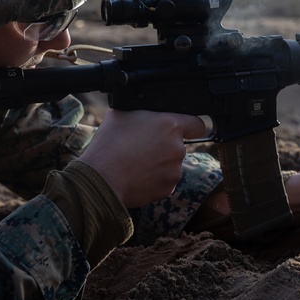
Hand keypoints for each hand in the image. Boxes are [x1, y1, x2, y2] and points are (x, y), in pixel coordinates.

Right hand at [78, 109, 207, 207]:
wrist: (101, 178)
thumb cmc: (109, 144)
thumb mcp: (120, 114)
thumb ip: (141, 111)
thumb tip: (144, 111)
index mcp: (170, 125)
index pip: (197, 124)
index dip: (190, 126)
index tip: (184, 129)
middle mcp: (177, 148)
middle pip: (179, 145)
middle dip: (165, 146)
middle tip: (143, 147)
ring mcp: (174, 170)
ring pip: (171, 164)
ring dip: (160, 163)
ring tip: (137, 162)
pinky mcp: (168, 189)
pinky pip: (165, 181)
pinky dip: (154, 179)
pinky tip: (138, 175)